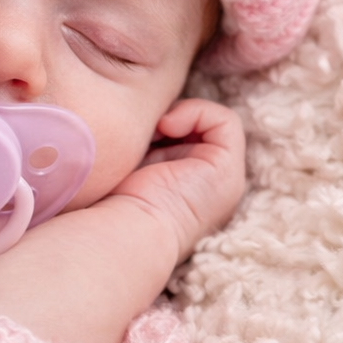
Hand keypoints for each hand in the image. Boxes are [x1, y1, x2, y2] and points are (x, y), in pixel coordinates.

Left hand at [109, 98, 245, 266]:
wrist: (126, 230)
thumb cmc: (114, 204)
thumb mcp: (128, 165)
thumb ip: (142, 144)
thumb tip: (149, 116)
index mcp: (184, 188)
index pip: (179, 139)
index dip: (157, 124)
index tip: (133, 130)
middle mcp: (208, 185)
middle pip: (195, 129)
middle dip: (166, 118)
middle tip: (143, 127)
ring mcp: (224, 180)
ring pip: (211, 123)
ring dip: (179, 114)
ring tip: (154, 129)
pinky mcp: (228, 171)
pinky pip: (225, 120)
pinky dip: (196, 112)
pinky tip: (166, 127)